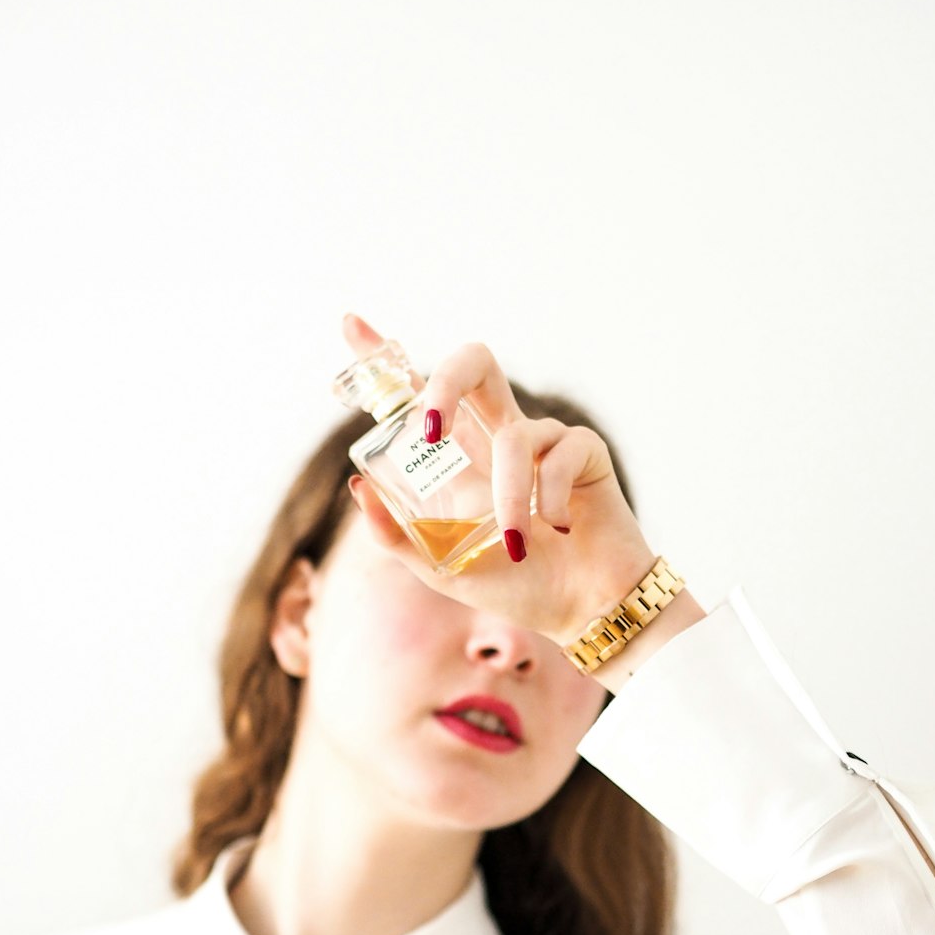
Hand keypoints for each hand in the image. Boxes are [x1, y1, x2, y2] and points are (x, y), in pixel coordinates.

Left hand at [341, 314, 658, 645]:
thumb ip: (398, 537)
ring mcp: (542, 440)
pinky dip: (551, 498)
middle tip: (430, 430)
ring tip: (517, 542)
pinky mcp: (583, 450)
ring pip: (514, 434)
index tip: (351, 324)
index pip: (417, 394)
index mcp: (460, 458)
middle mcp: (497, 437)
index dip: (385, 356)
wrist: (583, 610)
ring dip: (510, 496)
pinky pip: (558, 454)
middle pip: (472, 365)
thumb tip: (358, 487)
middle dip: (443, 384)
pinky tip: (559, 530)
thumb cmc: (519, 586)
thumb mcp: (442, 569)